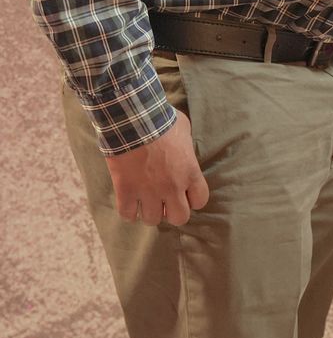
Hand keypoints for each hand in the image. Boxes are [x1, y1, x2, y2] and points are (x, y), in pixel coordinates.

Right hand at [104, 109, 209, 223]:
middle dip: (172, 211)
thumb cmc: (160, 119)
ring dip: (149, 211)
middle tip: (164, 201)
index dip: (192, 199)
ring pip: (152, 219)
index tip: (184, 193)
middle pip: (179, 218)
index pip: (200, 201)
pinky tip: (129, 202)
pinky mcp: (126, 191)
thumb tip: (183, 147)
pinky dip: (128, 211)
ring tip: (145, 201)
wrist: (132, 118)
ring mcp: (148, 191)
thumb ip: (186, 145)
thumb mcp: (183, 129)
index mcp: (190, 172)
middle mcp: (172, 187)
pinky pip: (128, 214)